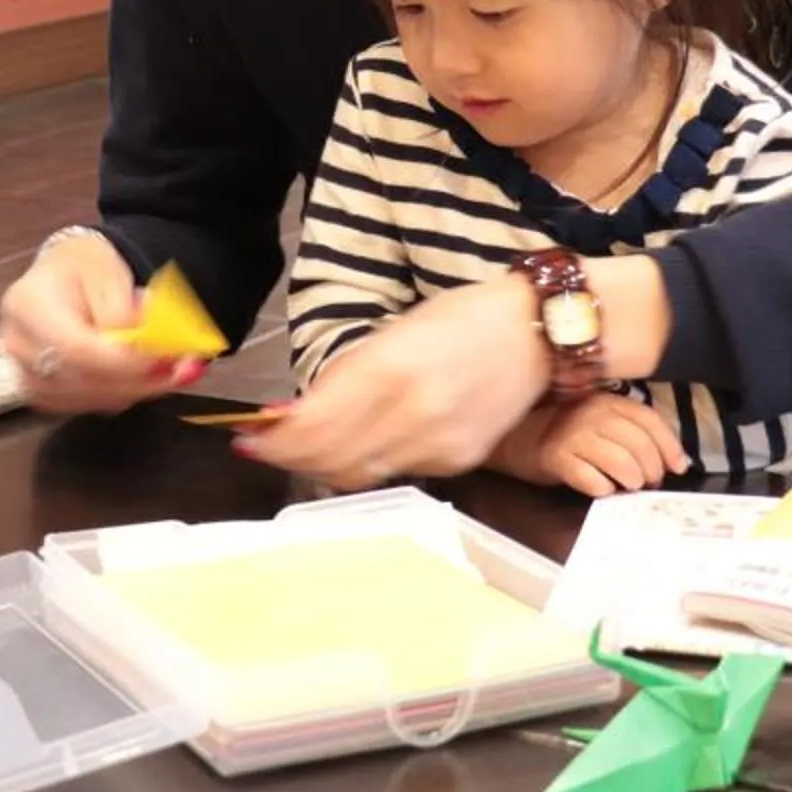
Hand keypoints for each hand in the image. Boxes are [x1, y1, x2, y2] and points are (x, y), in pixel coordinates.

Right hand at [0, 231, 201, 413]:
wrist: (66, 278)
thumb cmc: (85, 269)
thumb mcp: (108, 272)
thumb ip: (121, 310)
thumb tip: (141, 348)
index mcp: (26, 305)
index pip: (74, 348)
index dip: (122, 362)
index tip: (163, 359)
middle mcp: (18, 345)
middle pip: (80, 380)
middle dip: (138, 379)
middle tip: (183, 369)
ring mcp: (25, 374)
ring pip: (87, 399)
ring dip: (134, 388)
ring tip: (162, 363)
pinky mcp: (42, 394)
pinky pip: (86, 406)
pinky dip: (121, 395)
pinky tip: (139, 375)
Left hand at [242, 275, 549, 490]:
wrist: (541, 332)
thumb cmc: (464, 317)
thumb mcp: (396, 332)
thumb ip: (349, 374)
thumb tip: (297, 412)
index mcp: (389, 368)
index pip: (313, 426)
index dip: (274, 441)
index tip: (250, 438)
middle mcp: (411, 413)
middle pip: (328, 459)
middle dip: (289, 458)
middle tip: (267, 449)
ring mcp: (437, 444)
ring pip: (358, 474)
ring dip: (323, 465)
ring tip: (306, 449)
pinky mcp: (458, 462)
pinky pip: (396, 472)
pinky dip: (370, 462)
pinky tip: (365, 443)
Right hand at [520, 393, 690, 498]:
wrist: (520, 437)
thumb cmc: (568, 433)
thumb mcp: (602, 421)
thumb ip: (632, 432)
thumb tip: (674, 460)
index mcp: (609, 401)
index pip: (650, 421)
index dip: (669, 446)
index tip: (678, 467)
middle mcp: (593, 413)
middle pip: (639, 444)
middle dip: (652, 469)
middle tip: (649, 482)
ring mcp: (573, 435)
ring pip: (621, 462)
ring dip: (632, 480)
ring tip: (629, 486)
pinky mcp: (557, 458)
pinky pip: (592, 479)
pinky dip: (603, 488)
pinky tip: (602, 488)